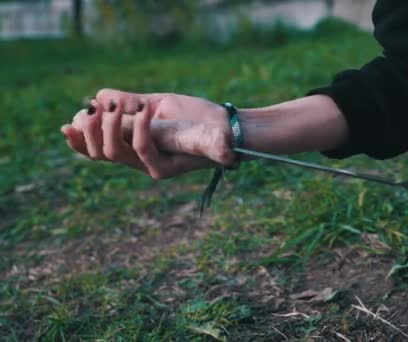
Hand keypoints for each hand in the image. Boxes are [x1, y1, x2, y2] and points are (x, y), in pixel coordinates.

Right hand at [62, 90, 235, 178]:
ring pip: (117, 153)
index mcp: (137, 148)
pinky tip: (143, 108)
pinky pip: (144, 149)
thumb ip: (129, 104)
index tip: (66, 126)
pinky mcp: (168, 168)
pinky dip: (138, 127)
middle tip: (93, 108)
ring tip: (118, 104)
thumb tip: (97, 97)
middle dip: (91, 130)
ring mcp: (154, 167)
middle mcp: (142, 162)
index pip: (100, 151)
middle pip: (102, 154)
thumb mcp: (158, 106)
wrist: (228, 127)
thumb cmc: (196, 116)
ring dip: (110, 126)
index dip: (80, 142)